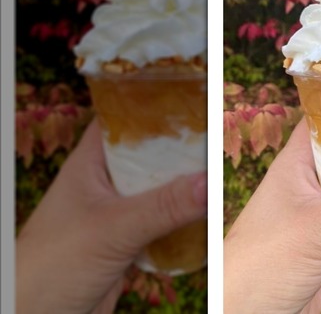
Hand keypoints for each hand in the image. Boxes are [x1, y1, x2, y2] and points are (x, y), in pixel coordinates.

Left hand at [15, 120, 206, 313]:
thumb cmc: (52, 267)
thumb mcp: (113, 230)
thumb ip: (163, 206)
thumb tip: (211, 182)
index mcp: (91, 164)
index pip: (126, 121)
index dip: (156, 108)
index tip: (194, 99)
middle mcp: (106, 183)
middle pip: (151, 155)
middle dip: (184, 149)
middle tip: (222, 137)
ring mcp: (118, 212)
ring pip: (161, 190)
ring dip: (188, 187)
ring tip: (224, 172)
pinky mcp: (130, 241)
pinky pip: (165, 222)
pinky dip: (186, 219)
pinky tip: (210, 214)